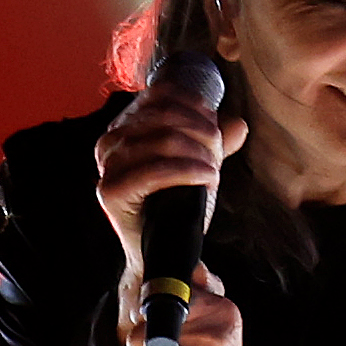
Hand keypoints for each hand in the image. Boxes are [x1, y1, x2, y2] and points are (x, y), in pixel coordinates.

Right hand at [94, 71, 250, 281]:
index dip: (194, 105)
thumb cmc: (175, 204)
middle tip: (218, 154)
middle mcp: (110, 143)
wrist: (161, 249)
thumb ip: (214, 143)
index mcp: (125, 127)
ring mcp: (108, 167)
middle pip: (165, 117)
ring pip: (163, 141)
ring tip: (213, 170)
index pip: (160, 96)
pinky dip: (187, 171)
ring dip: (198, 152)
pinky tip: (206, 177)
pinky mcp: (111, 192)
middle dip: (201, 132)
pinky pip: (155, 171)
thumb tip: (238, 124)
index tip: (215, 124)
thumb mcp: (197, 165)